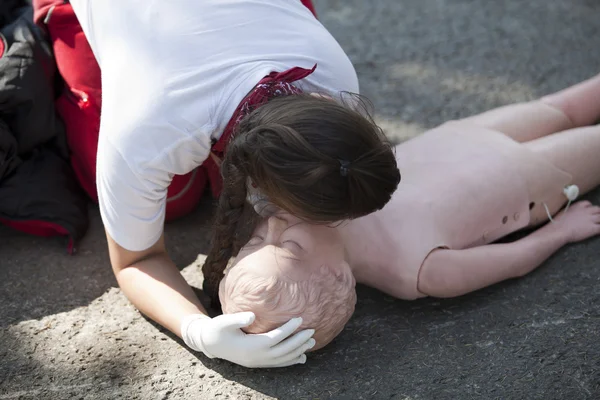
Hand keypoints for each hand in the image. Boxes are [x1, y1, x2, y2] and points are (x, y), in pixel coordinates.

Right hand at [181, 312, 315, 367]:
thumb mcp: (224, 321)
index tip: (300, 319)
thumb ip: (237, 318)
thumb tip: (252, 315)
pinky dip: (291, 361)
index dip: (289, 329)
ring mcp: (258, 362)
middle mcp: (257, 356)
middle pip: (283, 350)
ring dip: (298, 351)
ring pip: (283, 359)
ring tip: (312, 342)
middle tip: (312, 331)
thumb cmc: (217, 329)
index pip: (276, 337)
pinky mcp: (257, 362)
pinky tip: (301, 358)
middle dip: (299, 341)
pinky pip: (278, 364)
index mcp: (251, 346)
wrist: (209, 343)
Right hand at [552, 200, 599, 242]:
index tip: (588, 211)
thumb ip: (571, 210)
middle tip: (595, 218)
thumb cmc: (557, 222)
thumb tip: (571, 212)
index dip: (589, 207)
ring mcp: (591, 219)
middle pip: (598, 209)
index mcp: (578, 206)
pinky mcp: (593, 228)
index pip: (588, 203)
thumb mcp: (563, 211)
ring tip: (597, 224)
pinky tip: (598, 231)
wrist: (559, 230)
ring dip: (599, 220)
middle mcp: (586, 211)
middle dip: (597, 213)